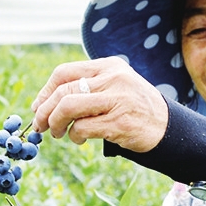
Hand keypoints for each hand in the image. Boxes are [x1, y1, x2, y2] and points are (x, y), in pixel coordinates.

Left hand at [30, 58, 168, 151]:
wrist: (168, 127)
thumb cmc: (133, 109)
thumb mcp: (114, 87)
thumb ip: (86, 89)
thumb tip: (44, 104)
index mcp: (108, 66)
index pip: (64, 72)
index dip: (45, 91)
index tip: (38, 107)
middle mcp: (113, 78)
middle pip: (63, 91)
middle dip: (45, 111)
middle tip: (40, 126)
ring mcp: (117, 99)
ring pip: (68, 107)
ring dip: (56, 124)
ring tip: (58, 133)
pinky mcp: (119, 122)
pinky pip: (82, 128)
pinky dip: (74, 136)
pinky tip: (80, 140)